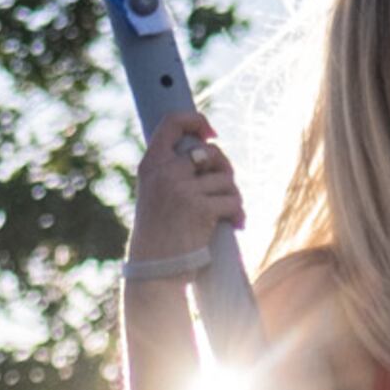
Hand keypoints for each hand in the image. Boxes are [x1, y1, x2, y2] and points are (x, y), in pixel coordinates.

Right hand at [127, 107, 245, 266]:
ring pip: (226, 180)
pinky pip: (233, 201)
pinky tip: (236, 224)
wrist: (154, 270)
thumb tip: (207, 149)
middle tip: (227, 186)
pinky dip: (238, 213)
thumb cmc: (158, 234)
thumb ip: (171, 170)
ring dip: (233, 197)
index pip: (172, 122)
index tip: (210, 132)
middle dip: (225, 169)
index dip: (196, 120)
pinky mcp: (201, 209)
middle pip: (210, 152)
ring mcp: (183, 189)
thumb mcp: (154, 193)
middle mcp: (166, 172)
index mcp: (151, 165)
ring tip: (228, 213)